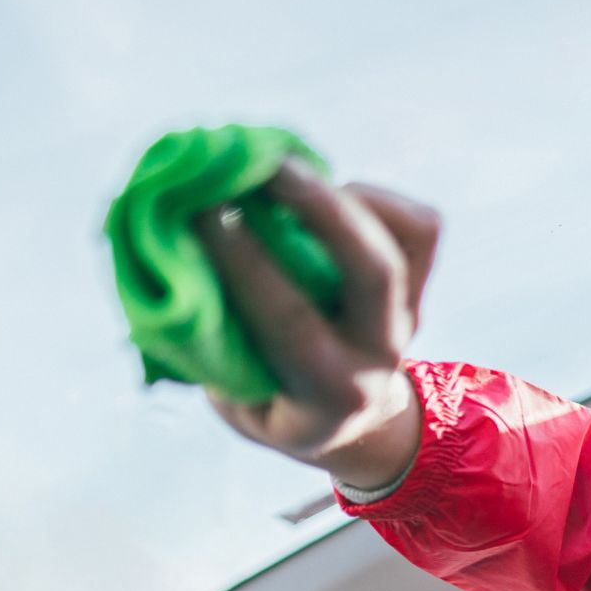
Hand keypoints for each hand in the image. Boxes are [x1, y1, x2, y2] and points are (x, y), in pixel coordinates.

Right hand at [196, 164, 439, 487]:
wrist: (352, 425)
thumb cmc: (269, 398)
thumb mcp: (236, 394)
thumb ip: (209, 336)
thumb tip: (168, 248)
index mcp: (328, 394)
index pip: (291, 322)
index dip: (244, 263)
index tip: (201, 213)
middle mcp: (379, 355)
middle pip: (372, 272)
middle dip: (317, 210)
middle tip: (262, 166)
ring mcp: (408, 317)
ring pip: (404, 242)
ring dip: (341, 195)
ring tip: (280, 165)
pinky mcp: (422, 286)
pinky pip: (418, 227)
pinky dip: (373, 196)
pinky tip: (327, 189)